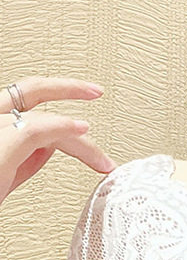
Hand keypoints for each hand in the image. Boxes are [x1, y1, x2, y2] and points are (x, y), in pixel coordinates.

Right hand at [0, 75, 116, 206]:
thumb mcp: (4, 172)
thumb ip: (24, 155)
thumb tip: (50, 145)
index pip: (22, 100)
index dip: (55, 103)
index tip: (82, 114)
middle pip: (29, 91)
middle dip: (67, 88)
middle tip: (96, 92)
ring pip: (40, 115)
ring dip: (79, 138)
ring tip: (104, 161)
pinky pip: (35, 129)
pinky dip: (63, 128)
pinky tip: (83, 131)